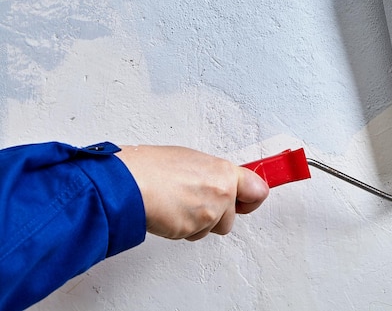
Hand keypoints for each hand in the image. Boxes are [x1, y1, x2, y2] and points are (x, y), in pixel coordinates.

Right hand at [115, 145, 268, 240]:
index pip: (258, 190)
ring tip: (177, 204)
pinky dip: (181, 228)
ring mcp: (208, 214)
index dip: (252, 198)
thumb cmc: (152, 167)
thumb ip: (212, 174)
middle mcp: (222, 193)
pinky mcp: (192, 230)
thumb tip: (217, 181)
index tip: (249, 199)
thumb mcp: (190, 159)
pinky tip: (169, 212)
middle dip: (217, 214)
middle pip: (232, 216)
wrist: (130, 183)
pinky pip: (191, 234)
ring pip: (211, 228)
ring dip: (198, 223)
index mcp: (224, 172)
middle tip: (197, 201)